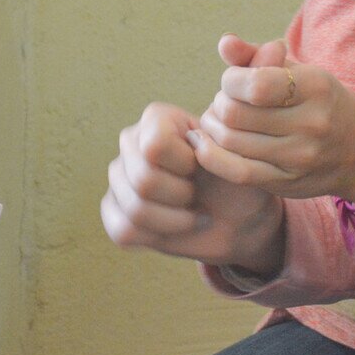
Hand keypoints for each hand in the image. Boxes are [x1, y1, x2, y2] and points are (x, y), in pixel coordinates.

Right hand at [102, 101, 283, 270]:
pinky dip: (158, 236)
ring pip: (135, 209)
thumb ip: (219, 144)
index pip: (155, 145)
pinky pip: (124, 230)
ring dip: (175, 220)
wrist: (238, 219)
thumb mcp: (241, 160)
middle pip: (143, 179)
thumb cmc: (240, 183)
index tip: (204, 166)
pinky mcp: (114, 209)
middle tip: (199, 193)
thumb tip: (194, 141)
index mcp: (158, 119)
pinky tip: (174, 226)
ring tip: (191, 210)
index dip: (185, 164)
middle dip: (183, 196)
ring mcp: (119, 176)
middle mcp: (131, 142)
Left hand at [191, 34, 354, 201]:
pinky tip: (205, 143)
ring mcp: (299, 157)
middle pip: (235, 115)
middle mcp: (311, 124)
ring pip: (231, 142)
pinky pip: (237, 172)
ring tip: (219, 121)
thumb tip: (225, 42)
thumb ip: (259, 56)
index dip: (231, 80)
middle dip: (220, 104)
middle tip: (226, 102)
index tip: (234, 81)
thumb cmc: (323, 103)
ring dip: (213, 128)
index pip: (255, 85)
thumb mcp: (301, 73)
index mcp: (316, 88)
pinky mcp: (287, 183)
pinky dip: (211, 156)